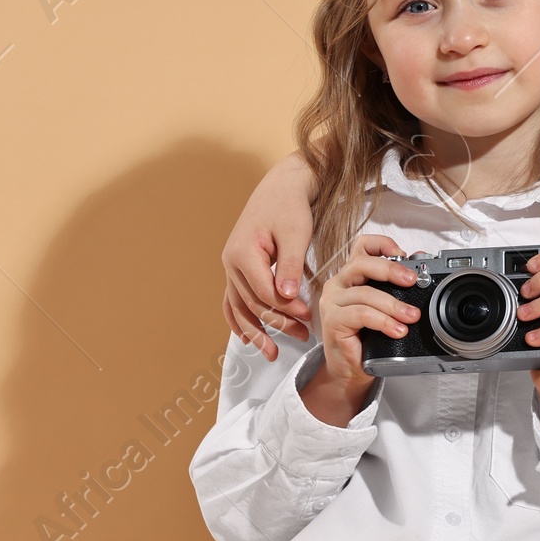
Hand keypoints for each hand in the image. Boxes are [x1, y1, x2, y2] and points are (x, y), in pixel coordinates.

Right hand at [222, 155, 316, 359]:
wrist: (280, 187)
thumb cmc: (290, 207)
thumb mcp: (296, 234)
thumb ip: (291, 266)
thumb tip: (288, 296)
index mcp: (244, 253)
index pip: (265, 292)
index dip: (287, 309)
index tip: (308, 317)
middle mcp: (231, 262)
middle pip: (253, 303)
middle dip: (277, 323)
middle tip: (302, 337)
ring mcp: (231, 266)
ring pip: (240, 306)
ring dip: (257, 330)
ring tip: (272, 353)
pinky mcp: (237, 268)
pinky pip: (233, 299)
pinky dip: (239, 319)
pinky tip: (247, 337)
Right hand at [301, 235, 419, 425]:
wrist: (351, 369)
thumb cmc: (367, 338)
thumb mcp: (386, 309)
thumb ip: (397, 287)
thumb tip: (419, 266)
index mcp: (352, 276)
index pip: (362, 246)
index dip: (382, 244)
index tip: (403, 255)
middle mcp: (339, 284)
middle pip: (362, 263)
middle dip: (391, 270)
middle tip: (412, 281)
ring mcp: (333, 302)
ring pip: (365, 293)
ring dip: (393, 305)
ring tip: (412, 317)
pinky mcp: (333, 321)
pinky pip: (361, 314)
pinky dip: (383, 322)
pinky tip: (397, 330)